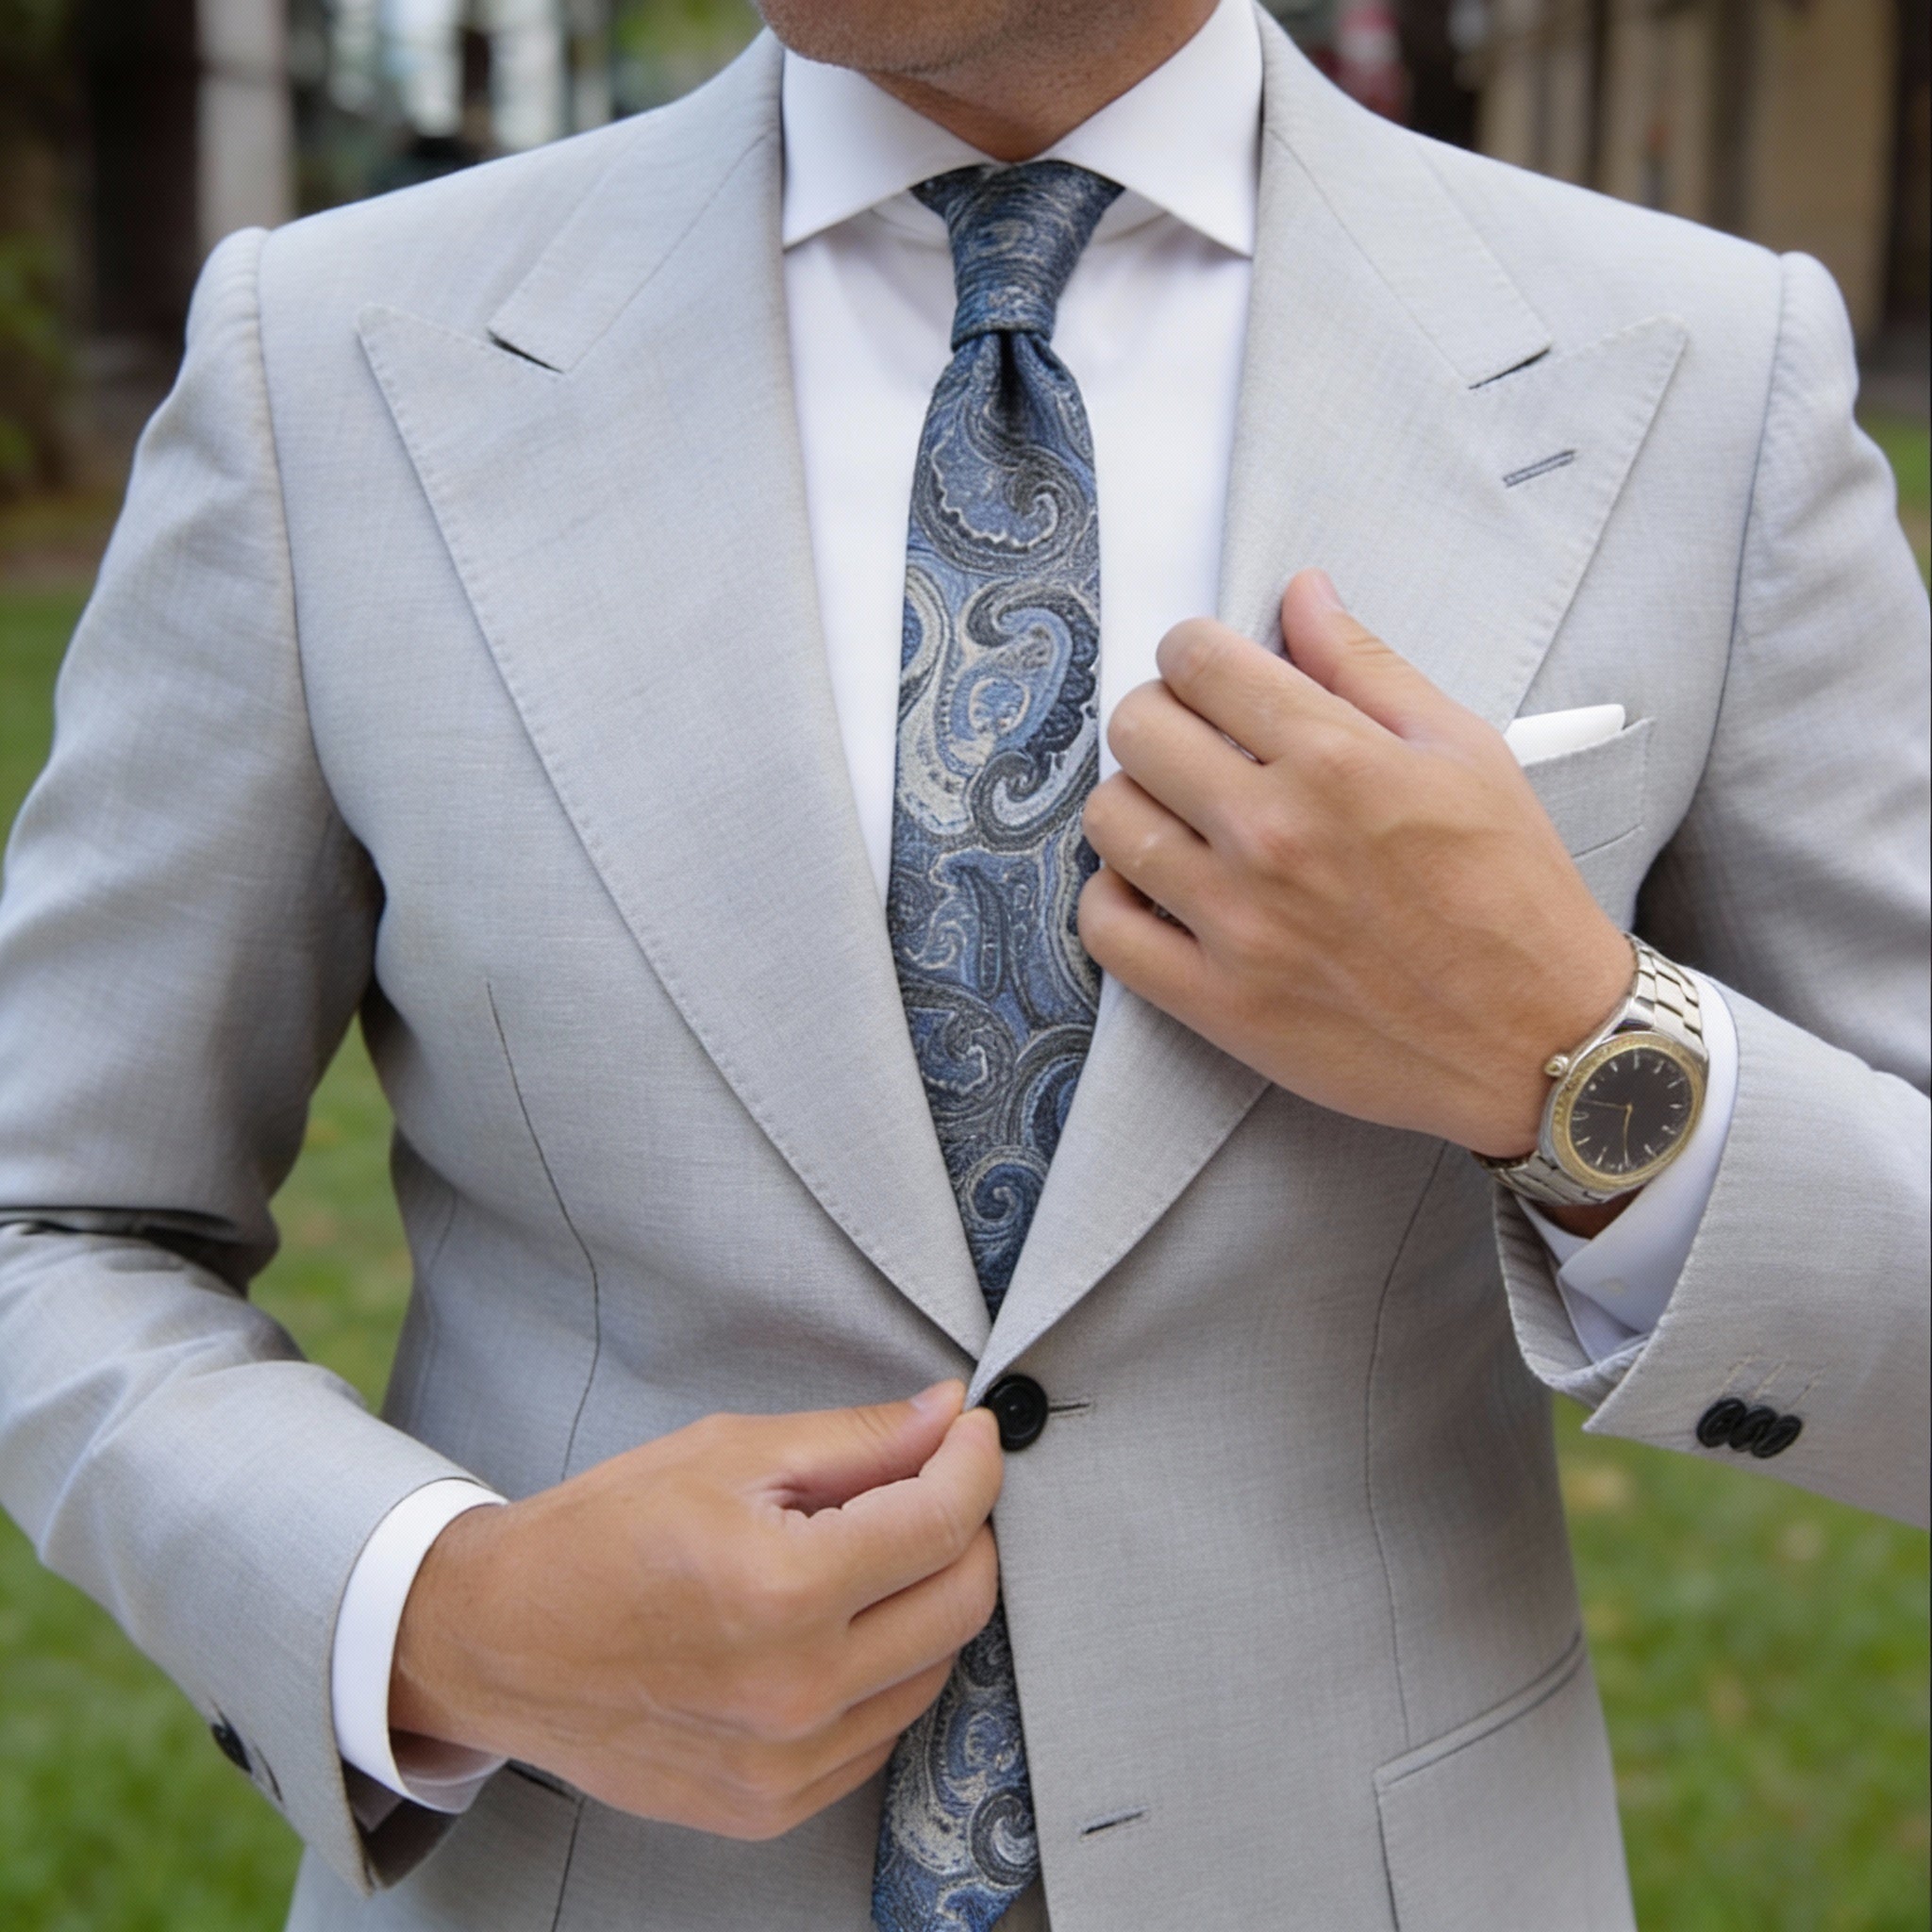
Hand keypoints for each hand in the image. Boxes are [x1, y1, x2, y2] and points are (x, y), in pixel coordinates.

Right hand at [390, 1382, 1001, 1839]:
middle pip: (962, 1603)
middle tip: (932, 1483)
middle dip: (966, 1527)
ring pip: (934, 1670)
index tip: (972, 1432)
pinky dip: (886, 1669)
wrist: (499, 1644)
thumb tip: (948, 1416)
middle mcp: (795, 1691)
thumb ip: (855, 1440)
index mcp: (782, 1589)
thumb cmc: (602, 1534)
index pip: (943, 1521)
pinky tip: (838, 1625)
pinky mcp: (773, 1806)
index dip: (976, 1462)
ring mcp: (786, 1764)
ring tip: (870, 1553)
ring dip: (928, 1600)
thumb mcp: (726, 1453)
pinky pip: (882, 1731)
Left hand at [1079, 570, 1632, 1159]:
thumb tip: (1302, 592)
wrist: (1540, 1040)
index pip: (1197, 660)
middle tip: (1193, 742)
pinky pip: (1105, 928)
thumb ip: (1368, 666)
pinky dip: (1115, 898)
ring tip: (1178, 816)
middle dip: (1158, 717)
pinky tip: (1157, 888)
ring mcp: (1236, 922)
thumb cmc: (1511, 891)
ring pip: (1109, 820)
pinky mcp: (1217, 1001)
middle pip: (1137, 729)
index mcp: (1335, 759)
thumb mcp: (1465, 751)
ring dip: (1133, 803)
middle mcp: (1273, 834)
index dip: (1192, 652)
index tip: (1207, 673)